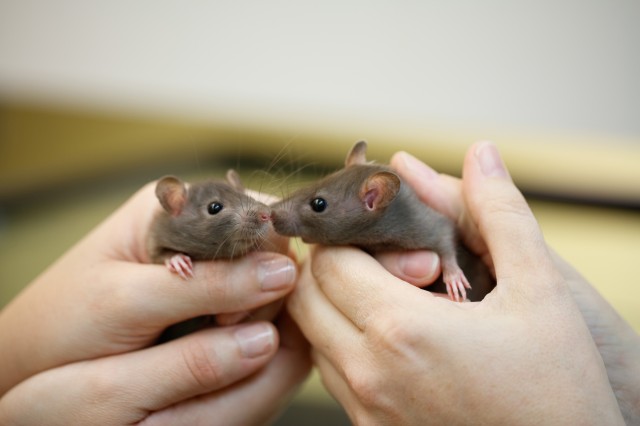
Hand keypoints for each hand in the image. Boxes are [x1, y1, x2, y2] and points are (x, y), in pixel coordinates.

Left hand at [0, 183, 309, 423]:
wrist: (32, 361)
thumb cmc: (64, 322)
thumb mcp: (131, 301)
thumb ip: (207, 284)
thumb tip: (283, 272)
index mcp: (175, 205)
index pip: (253, 216)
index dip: (265, 258)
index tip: (244, 305)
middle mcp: (194, 226)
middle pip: (264, 248)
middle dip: (256, 290)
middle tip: (223, 325)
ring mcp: (200, 261)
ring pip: (260, 280)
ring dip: (249, 312)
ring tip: (213, 334)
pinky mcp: (203, 295)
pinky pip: (245, 304)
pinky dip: (239, 326)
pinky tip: (215, 339)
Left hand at [288, 142, 627, 423]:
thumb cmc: (558, 389)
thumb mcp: (541, 292)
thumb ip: (502, 215)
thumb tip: (483, 153)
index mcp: (402, 329)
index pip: (330, 261)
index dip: (345, 236)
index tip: (372, 228)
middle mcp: (370, 373)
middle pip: (307, 298)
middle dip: (330, 266)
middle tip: (372, 255)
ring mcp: (366, 410)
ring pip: (313, 338)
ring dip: (331, 306)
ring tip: (378, 290)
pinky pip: (332, 377)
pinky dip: (341, 345)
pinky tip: (387, 335)